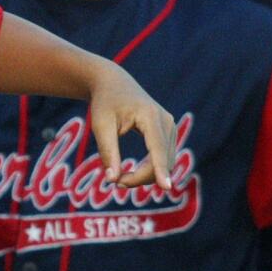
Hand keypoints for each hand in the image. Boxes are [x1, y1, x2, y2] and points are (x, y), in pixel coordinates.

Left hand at [87, 63, 175, 189]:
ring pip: (165, 163)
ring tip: (120, 178)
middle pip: (162, 161)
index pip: (157, 148)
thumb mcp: (101, 126)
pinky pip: (164, 158)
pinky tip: (132, 173)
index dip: (160, 170)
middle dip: (141, 177)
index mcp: (150, 116)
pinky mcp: (169, 132)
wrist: (113, 83)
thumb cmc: (105, 103)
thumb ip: (107, 152)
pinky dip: (150, 169)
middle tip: (115, 182)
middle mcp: (166, 121)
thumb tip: (112, 180)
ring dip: (145, 176)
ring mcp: (170, 126)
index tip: (166, 188)